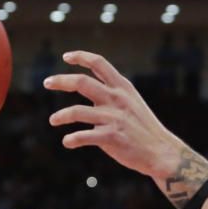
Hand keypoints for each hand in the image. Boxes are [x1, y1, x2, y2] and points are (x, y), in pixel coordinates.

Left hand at [45, 51, 186, 178]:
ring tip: (53, 120)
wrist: (161, 151)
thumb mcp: (132, 102)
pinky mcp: (111, 137)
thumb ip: (111, 93)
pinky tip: (67, 142)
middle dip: (61, 81)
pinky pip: (84, 136)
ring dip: (61, 115)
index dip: (81, 57)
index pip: (99, 64)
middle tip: (46, 82)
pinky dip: (72, 139)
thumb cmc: (144, 128)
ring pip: (77, 112)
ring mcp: (114, 118)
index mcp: (122, 88)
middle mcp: (117, 99)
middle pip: (82, 82)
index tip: (66, 56)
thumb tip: (88, 88)